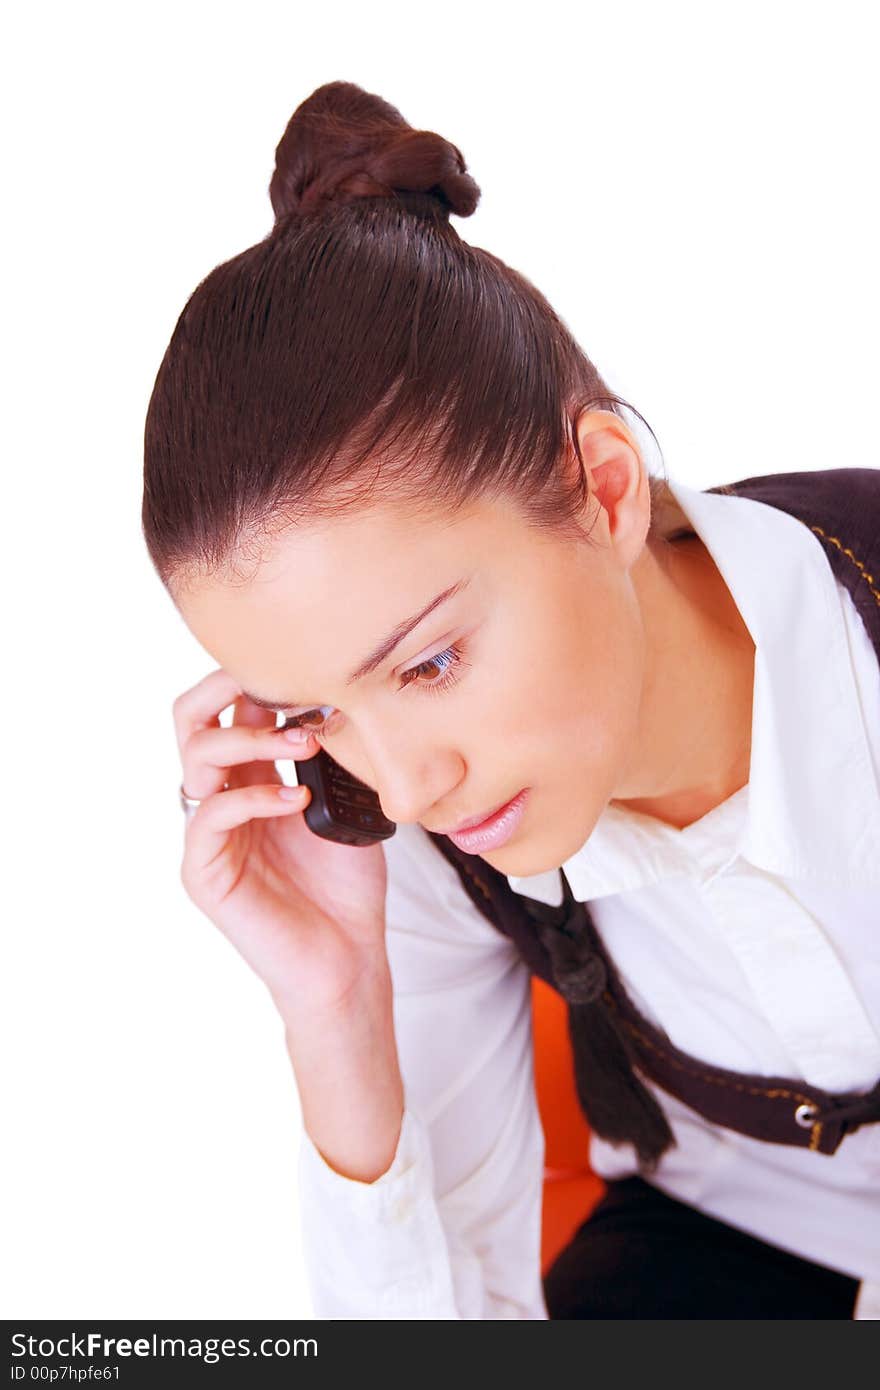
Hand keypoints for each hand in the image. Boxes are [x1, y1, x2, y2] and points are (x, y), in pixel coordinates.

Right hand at [174, 668, 388, 1018]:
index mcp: (250, 778)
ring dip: (252, 738)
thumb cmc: (346, 886)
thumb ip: (329, 756)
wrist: (347, 958)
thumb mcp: (346, 805)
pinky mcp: (203, 873)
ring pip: (197, 757)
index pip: (228, 709)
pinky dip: (252, 796)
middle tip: (276, 683)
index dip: (253, 679)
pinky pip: (208, 816)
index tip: (304, 666)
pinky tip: (297, 798)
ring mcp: (208, 835)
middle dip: (225, 687)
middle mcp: (221, 798)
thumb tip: (333, 697)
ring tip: (305, 743)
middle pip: (190, 718)